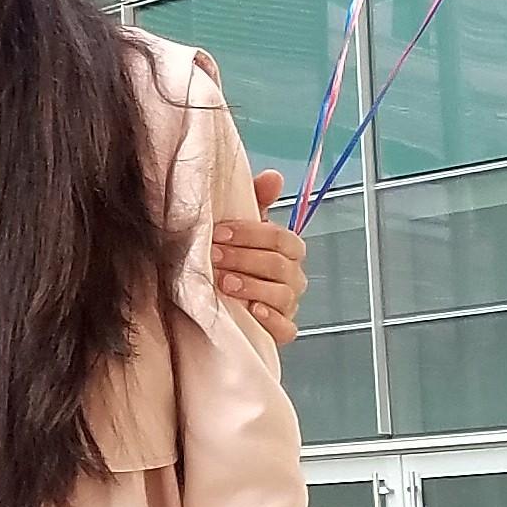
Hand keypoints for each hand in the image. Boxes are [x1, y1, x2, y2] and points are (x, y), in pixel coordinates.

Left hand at [209, 166, 307, 345]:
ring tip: (223, 282)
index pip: (280, 237)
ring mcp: (288, 304)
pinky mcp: (282, 330)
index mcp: (287, 248)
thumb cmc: (234, 255)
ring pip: (282, 295)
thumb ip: (256, 199)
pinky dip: (271, 320)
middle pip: (278, 265)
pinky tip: (251, 310)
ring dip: (251, 286)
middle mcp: (293, 276)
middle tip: (213, 256)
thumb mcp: (241, 226)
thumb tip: (274, 176)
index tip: (219, 232)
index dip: (250, 233)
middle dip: (243, 258)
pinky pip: (286, 328)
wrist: (223, 297)